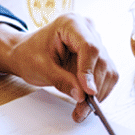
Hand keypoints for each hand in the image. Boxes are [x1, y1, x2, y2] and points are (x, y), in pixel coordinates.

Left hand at [0, 18, 118, 122]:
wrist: (26, 53)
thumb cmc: (29, 54)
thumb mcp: (40, 68)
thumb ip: (61, 80)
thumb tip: (81, 95)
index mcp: (71, 23)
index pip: (89, 47)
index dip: (89, 70)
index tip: (88, 92)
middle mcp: (88, 30)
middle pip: (101, 60)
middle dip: (94, 88)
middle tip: (82, 110)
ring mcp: (95, 42)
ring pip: (108, 70)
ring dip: (98, 94)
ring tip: (81, 110)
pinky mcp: (98, 57)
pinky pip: (107, 76)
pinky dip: (99, 92)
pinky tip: (86, 103)